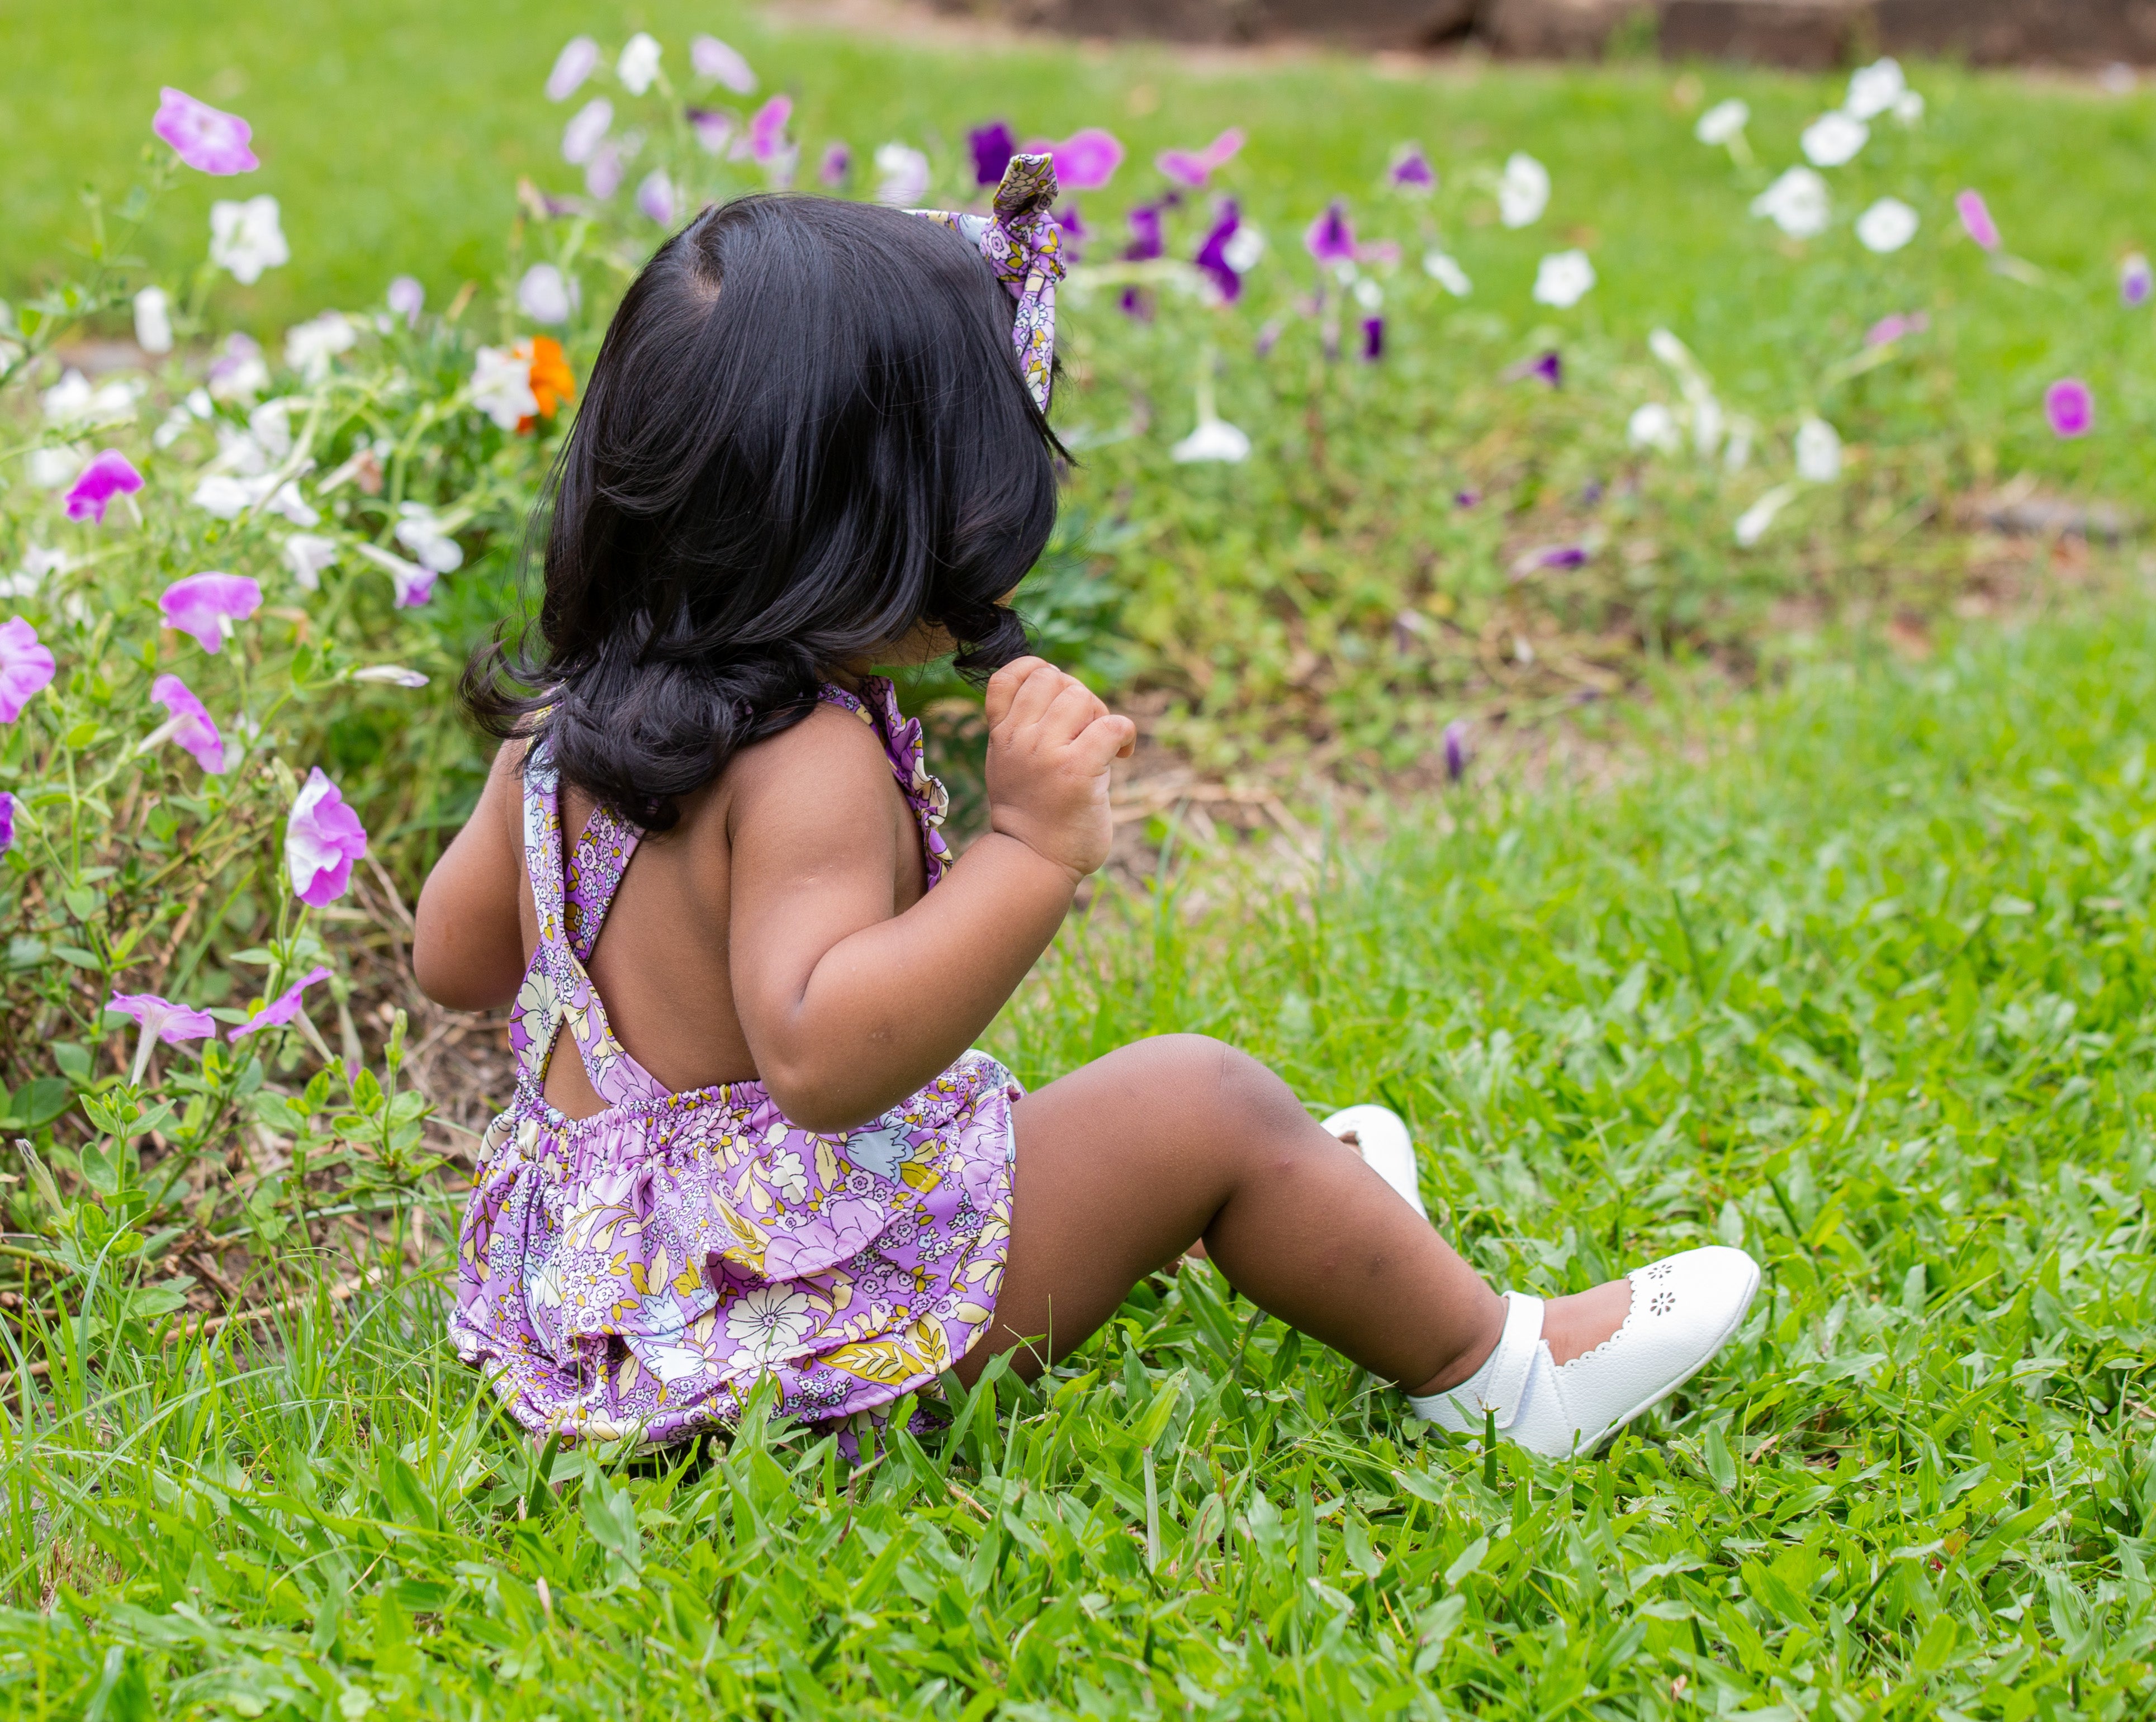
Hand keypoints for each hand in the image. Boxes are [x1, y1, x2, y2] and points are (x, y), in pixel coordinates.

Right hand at [983, 657, 1135, 880]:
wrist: (1034, 861)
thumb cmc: (1033, 813)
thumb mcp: (1012, 764)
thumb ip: (1026, 727)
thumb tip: (1064, 687)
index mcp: (1001, 735)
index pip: (1006, 676)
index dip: (1036, 670)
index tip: (1058, 694)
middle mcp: (1019, 739)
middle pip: (1052, 678)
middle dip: (1078, 695)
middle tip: (1088, 729)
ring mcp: (1045, 754)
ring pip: (1081, 696)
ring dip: (1101, 715)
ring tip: (1102, 746)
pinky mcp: (1076, 771)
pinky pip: (1112, 726)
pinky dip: (1126, 735)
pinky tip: (1124, 755)